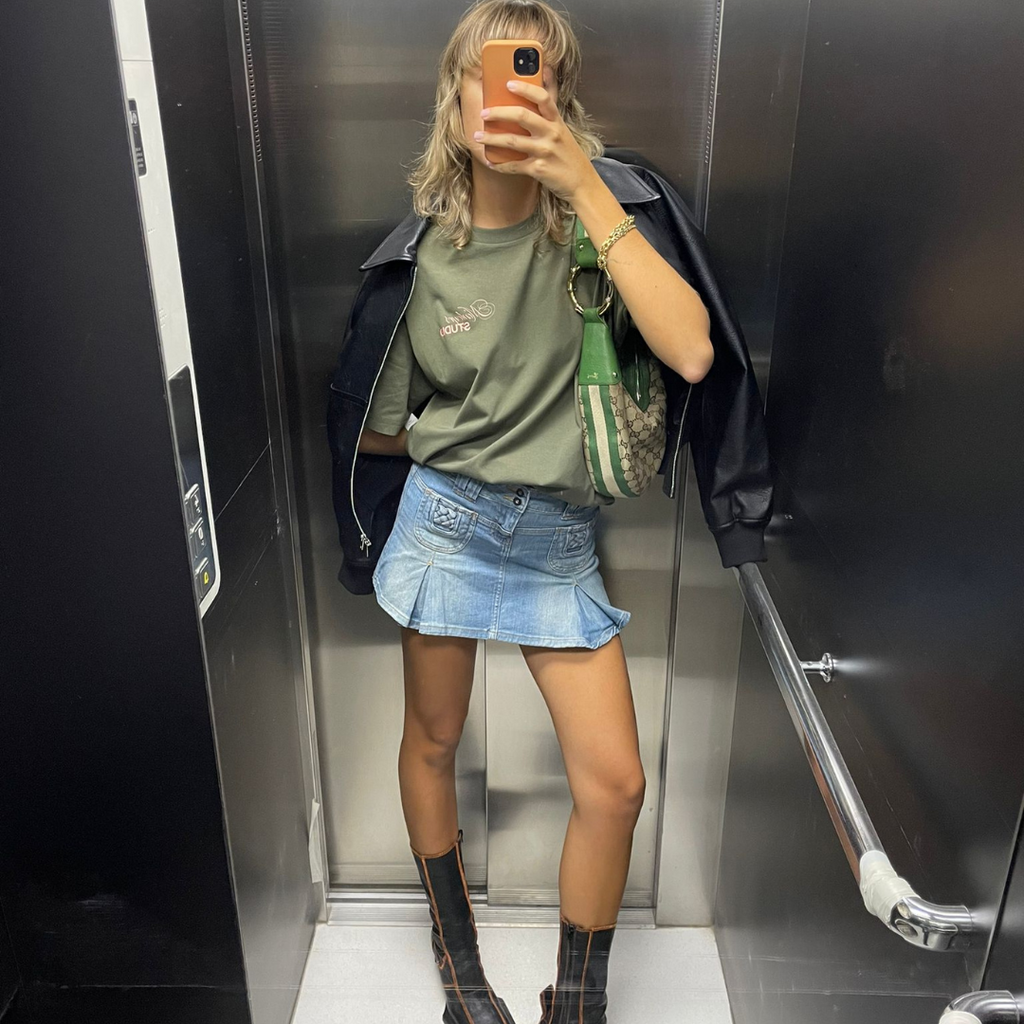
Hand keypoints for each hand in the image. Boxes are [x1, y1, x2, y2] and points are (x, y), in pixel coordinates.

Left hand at [474, 79, 596, 201]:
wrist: (582, 183)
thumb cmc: (569, 155)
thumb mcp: (563, 130)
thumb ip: (549, 112)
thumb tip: (544, 76)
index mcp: (557, 121)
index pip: (542, 97)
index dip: (525, 88)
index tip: (508, 83)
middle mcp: (551, 134)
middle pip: (522, 116)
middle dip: (499, 113)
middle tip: (484, 113)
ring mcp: (544, 152)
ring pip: (512, 141)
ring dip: (491, 138)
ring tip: (477, 136)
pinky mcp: (538, 169)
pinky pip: (513, 166)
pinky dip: (499, 165)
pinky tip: (490, 161)